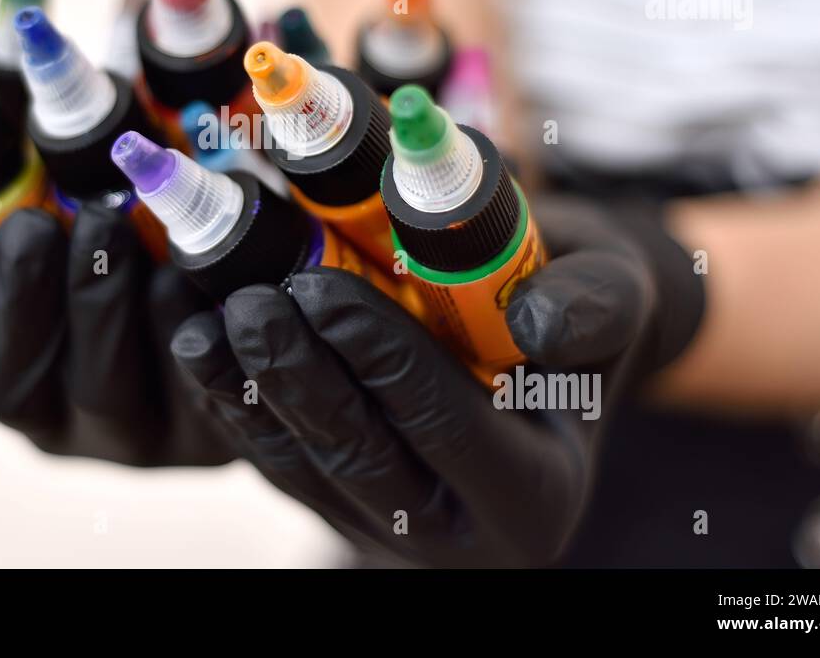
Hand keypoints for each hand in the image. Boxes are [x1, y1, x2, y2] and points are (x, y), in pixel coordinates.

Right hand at [0, 169, 233, 466]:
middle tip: (32, 225)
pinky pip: (191, 392)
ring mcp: (122, 424)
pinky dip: (185, 334)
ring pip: (99, 390)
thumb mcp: (11, 173)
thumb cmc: (89, 197)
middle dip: (16, 299)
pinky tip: (182, 277)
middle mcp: (43, 398)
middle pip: (7, 379)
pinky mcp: (202, 424)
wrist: (220, 234)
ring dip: (98, 308)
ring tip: (113, 225)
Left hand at [170, 195, 704, 564]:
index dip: (377, 355)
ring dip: (246, 393)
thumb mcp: (618, 291)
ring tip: (207, 323)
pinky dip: (235, 402)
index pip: (444, 423)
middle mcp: (458, 532)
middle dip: (295, 376)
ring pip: (303, 466)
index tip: (320, 287)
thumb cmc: (574, 306)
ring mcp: (388, 526)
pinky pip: (277, 461)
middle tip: (250, 302)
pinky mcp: (337, 504)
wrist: (531, 340)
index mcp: (535, 495)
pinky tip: (201, 343)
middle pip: (359, 456)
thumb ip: (597, 303)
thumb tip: (537, 320)